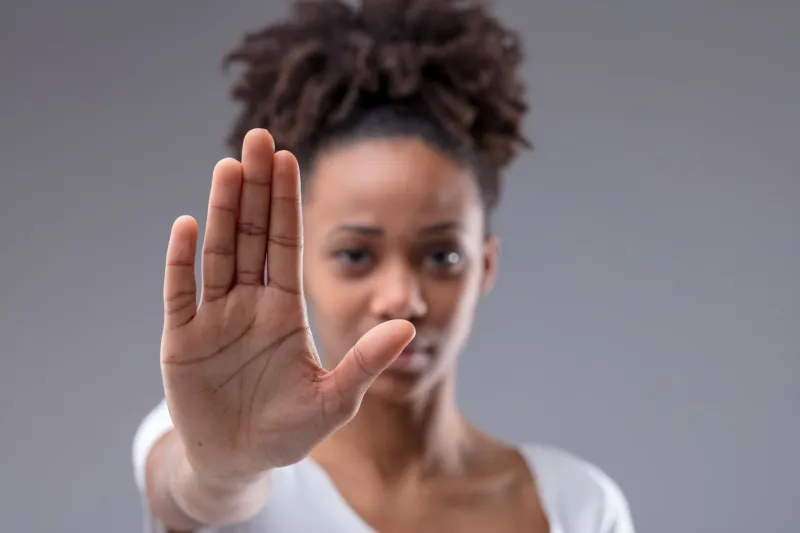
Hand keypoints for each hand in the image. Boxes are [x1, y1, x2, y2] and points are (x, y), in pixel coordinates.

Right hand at [159, 128, 414, 482]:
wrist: (239, 461)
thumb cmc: (288, 430)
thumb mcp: (334, 399)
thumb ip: (366, 362)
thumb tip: (407, 326)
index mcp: (284, 310)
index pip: (287, 245)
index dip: (288, 203)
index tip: (291, 158)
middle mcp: (249, 304)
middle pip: (252, 235)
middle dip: (255, 188)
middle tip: (258, 139)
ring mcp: (214, 318)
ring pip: (219, 253)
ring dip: (223, 210)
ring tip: (229, 166)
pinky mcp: (181, 340)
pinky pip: (180, 293)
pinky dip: (182, 261)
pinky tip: (188, 226)